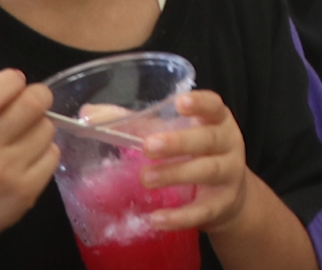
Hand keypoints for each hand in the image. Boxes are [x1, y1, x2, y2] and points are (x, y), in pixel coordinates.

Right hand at [0, 68, 59, 260]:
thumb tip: (13, 78)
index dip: (12, 80)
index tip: (14, 83)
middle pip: (33, 104)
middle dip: (37, 96)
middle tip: (30, 103)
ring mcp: (5, 175)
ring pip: (47, 128)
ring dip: (39, 126)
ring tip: (22, 137)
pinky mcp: (25, 193)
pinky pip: (53, 155)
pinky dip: (44, 151)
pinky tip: (26, 158)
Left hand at [140, 90, 247, 234]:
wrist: (228, 195)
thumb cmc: (195, 152)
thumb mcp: (175, 132)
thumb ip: (138, 123)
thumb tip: (90, 113)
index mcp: (217, 119)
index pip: (213, 105)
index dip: (199, 103)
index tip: (179, 102)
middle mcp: (229, 143)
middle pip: (208, 139)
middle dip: (178, 142)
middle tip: (148, 147)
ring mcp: (230, 175)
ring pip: (207, 171)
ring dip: (175, 174)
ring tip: (145, 178)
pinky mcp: (223, 205)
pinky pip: (202, 211)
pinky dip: (179, 217)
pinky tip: (156, 219)